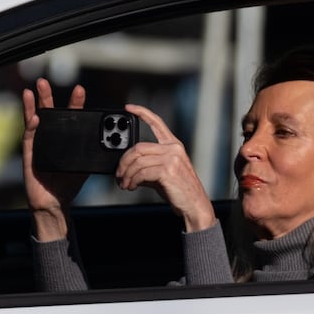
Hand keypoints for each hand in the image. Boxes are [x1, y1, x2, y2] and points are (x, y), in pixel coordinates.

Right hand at [21, 78, 87, 240]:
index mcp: (64, 138)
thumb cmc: (69, 183)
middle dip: (46, 96)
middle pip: (47, 112)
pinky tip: (35, 118)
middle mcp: (49, 137)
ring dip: (32, 105)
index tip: (80, 90)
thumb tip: (111, 143)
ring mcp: (37, 144)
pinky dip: (32, 127)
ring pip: (34, 120)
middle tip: (44, 81)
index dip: (74, 103)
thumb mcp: (85, 165)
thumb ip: (93, 152)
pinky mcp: (30, 155)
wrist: (56, 202)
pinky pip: (29, 138)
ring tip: (32, 90)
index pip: (69, 116)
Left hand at [117, 104, 216, 232]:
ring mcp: (171, 158)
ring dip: (126, 174)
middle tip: (119, 174)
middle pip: (138, 148)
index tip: (128, 108)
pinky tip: (131, 186)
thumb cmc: (179, 190)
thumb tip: (128, 168)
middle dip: (123, 162)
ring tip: (124, 184)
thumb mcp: (163, 174)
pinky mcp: (168, 170)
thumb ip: (148, 166)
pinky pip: (141, 173)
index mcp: (173, 145)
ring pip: (138, 161)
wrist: (194, 205)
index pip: (157, 122)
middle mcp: (173, 149)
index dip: (141, 112)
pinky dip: (132, 181)